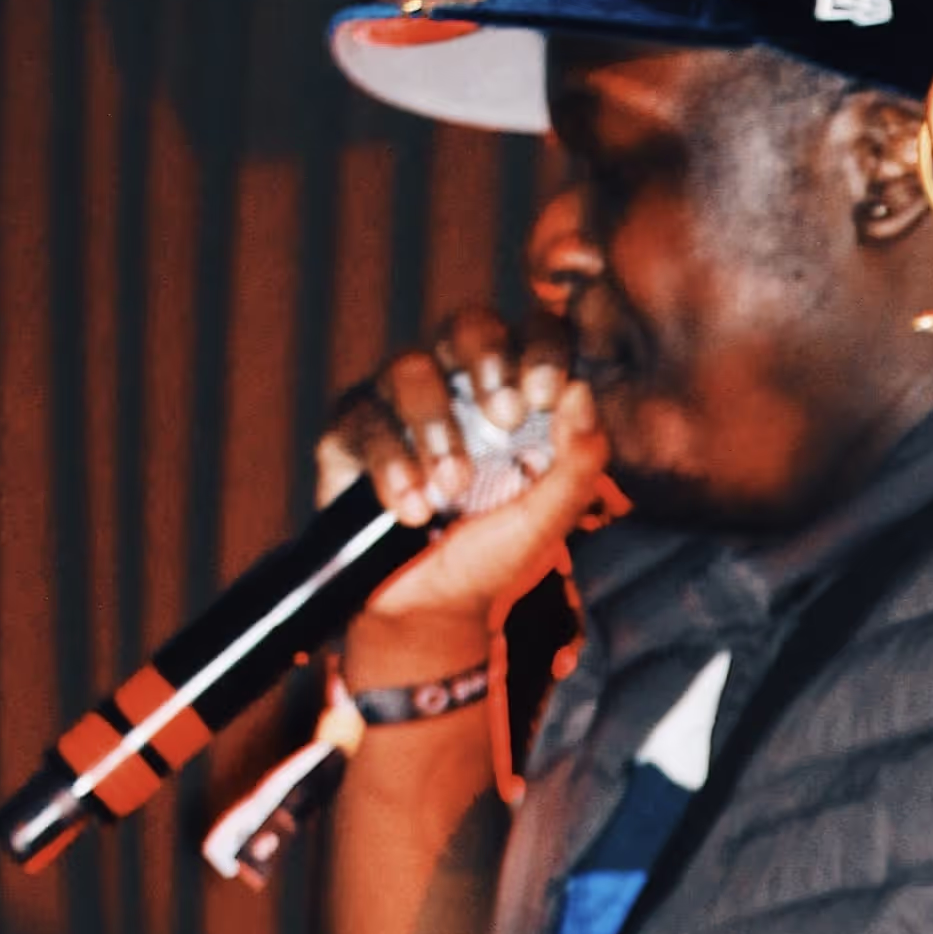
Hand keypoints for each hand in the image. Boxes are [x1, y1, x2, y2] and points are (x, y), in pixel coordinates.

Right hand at [313, 308, 608, 673]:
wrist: (430, 609)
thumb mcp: (550, 515)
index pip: (533, 332)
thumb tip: (583, 392)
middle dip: (487, 364)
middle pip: (467, 325)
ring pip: (408, 367)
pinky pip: (361, 419)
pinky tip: (410, 509)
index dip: (541, 348)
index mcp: (513, 390)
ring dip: (436, 427)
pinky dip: (390, 464)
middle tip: (504, 421)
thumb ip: (580, 459)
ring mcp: (396, 402)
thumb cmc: (495, 553)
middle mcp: (455, 382)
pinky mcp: (349, 434)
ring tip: (451, 488)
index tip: (545, 396)